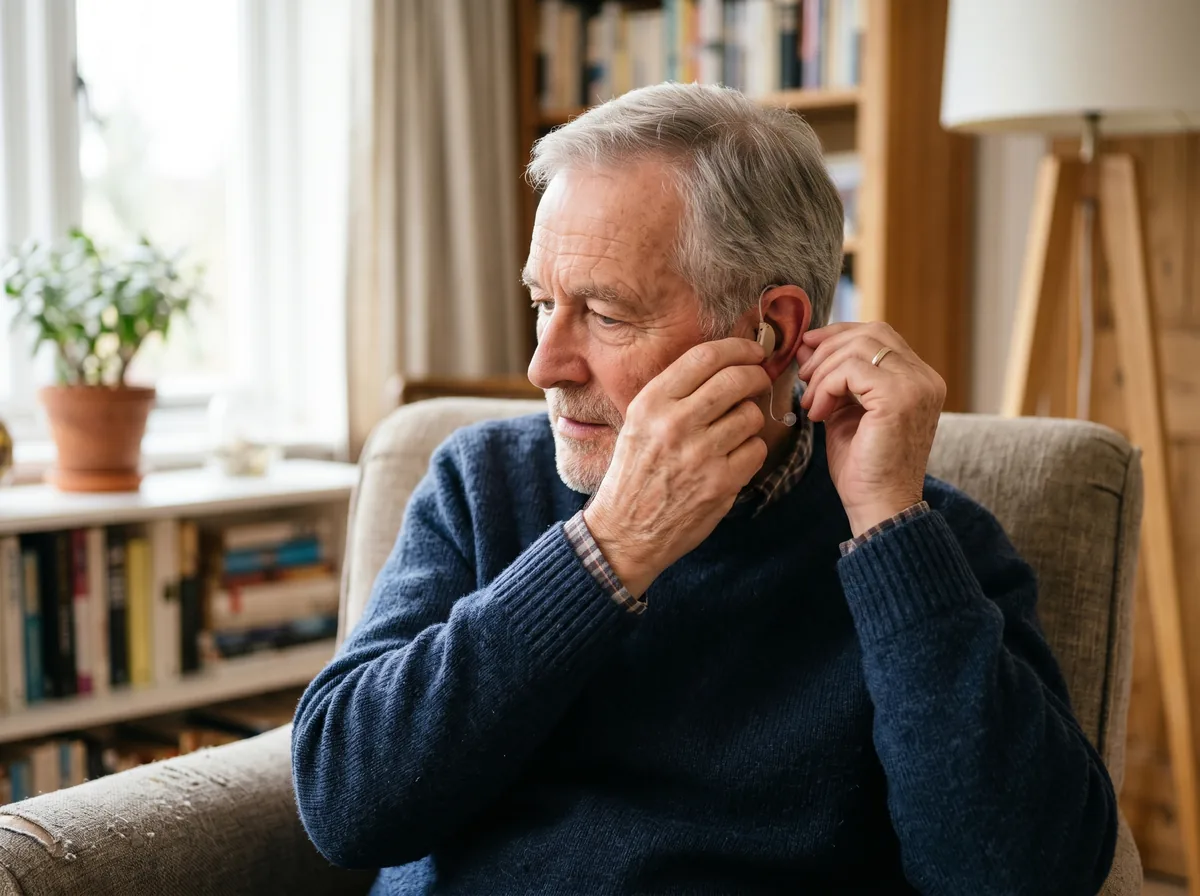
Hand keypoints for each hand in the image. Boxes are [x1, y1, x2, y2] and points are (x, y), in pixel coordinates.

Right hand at [584, 338, 770, 596]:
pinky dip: (751, 452)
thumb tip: (725, 363)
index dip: (738, 348)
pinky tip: (733, 459)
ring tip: (735, 431)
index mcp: (651, 403)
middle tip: (759, 380)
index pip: (705, 357)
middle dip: (756, 376)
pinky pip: (756, 450)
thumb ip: (675, 393)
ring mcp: (700, 454)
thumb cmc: (635, 472)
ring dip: (750, 419)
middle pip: (736, 380)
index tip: (752, 351)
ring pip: (751, 415)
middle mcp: (675, 423)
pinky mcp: (721, 483)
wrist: (624, 531)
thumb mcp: (639, 422)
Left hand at [796, 322, 944, 536]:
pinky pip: (852, 370)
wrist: (878, 506)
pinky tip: (819, 413)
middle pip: (871, 332)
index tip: (807, 348)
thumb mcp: (844, 411)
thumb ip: (833, 378)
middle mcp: (924, 378)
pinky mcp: (899, 398)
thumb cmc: (863, 468)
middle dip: (828, 347)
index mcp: (918, 380)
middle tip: (803, 375)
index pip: (879, 335)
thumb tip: (806, 346)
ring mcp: (917, 386)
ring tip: (810, 402)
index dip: (839, 334)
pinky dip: (827, 386)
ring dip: (823, 371)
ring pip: (859, 347)